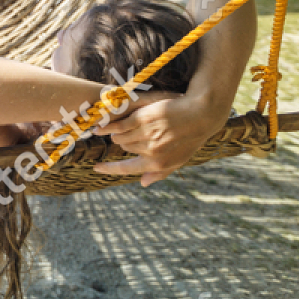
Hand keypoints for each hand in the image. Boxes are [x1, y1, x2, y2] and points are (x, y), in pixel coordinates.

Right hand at [93, 92, 225, 186]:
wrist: (201, 115)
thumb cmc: (190, 138)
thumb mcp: (178, 159)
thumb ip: (159, 172)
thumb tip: (143, 184)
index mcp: (158, 164)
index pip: (128, 168)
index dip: (110, 169)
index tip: (97, 168)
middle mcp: (150, 152)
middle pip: (124, 148)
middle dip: (124, 142)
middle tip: (134, 132)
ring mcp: (146, 135)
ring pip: (120, 137)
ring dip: (118, 132)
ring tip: (122, 126)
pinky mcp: (142, 119)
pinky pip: (119, 126)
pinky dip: (110, 125)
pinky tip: (103, 123)